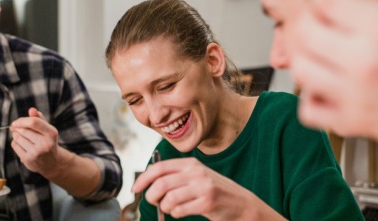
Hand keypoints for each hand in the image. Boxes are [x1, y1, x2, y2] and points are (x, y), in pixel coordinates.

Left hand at [10, 107, 62, 175]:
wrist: (52, 163)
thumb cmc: (47, 141)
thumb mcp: (47, 129)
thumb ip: (39, 118)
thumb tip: (32, 109)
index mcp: (51, 133)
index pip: (33, 122)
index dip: (22, 120)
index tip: (16, 122)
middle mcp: (45, 144)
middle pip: (23, 130)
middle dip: (17, 128)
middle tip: (17, 129)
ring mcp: (36, 153)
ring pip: (17, 138)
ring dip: (16, 135)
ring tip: (21, 137)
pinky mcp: (28, 160)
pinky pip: (14, 145)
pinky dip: (15, 143)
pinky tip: (21, 144)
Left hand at [132, 158, 280, 219]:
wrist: (241, 203)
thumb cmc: (213, 191)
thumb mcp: (196, 176)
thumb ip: (175, 176)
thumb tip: (147, 183)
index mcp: (190, 164)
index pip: (159, 168)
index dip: (143, 179)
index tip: (135, 189)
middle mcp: (196, 172)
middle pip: (161, 184)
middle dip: (151, 196)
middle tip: (154, 202)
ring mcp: (203, 187)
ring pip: (169, 198)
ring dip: (165, 207)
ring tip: (171, 208)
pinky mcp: (207, 202)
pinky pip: (179, 210)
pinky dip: (175, 213)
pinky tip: (181, 212)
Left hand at [288, 0, 377, 153]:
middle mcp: (365, 60)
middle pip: (303, 31)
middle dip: (308, 19)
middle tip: (319, 21)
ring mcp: (355, 95)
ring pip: (299, 67)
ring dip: (306, 55)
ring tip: (322, 52)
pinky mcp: (354, 123)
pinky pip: (308, 110)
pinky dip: (311, 97)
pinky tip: (327, 88)